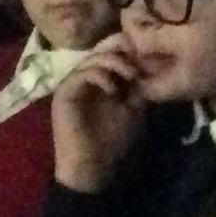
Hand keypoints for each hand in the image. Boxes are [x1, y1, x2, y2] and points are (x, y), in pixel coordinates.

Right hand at [52, 36, 150, 193]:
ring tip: (131, 75)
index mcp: (102, 79)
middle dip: (122, 50)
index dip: (130, 47)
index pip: (113, 51)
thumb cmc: (114, 141)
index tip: (149, 54)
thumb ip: (139, 86)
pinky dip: (100, 76)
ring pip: (92, 58)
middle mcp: (86, 77)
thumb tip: (152, 63)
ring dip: (114, 62)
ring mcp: (73, 84)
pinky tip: (114, 89)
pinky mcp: (64, 93)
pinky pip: (81, 74)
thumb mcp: (135, 109)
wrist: (95, 168)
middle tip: (139, 60)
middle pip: (102, 48)